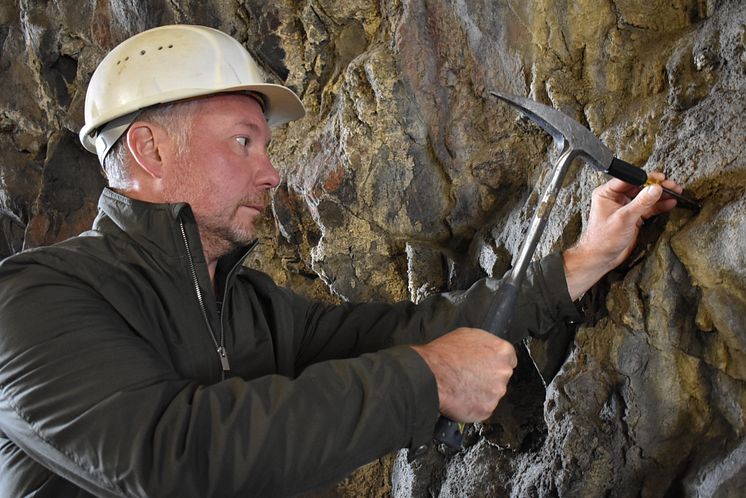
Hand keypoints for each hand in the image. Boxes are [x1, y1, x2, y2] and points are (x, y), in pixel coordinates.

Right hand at [411, 327, 516, 422]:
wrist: (428, 375)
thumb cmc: (443, 354)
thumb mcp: (467, 335)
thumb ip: (485, 344)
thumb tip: (487, 349)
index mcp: (502, 352)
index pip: (509, 359)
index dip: (495, 362)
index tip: (486, 365)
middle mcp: (503, 372)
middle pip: (501, 376)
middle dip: (488, 377)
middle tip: (470, 375)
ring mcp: (496, 393)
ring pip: (492, 393)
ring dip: (481, 391)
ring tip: (462, 385)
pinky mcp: (486, 409)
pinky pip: (483, 407)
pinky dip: (474, 404)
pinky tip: (461, 396)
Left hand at [563, 172, 681, 298]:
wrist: (601, 258)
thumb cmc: (603, 239)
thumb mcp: (624, 219)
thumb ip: (641, 203)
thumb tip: (656, 189)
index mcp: (607, 193)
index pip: (628, 179)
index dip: (645, 178)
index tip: (660, 179)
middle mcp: (616, 198)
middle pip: (640, 187)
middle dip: (656, 186)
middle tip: (672, 186)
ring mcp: (625, 207)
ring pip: (646, 197)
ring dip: (661, 195)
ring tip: (676, 192)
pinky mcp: (633, 217)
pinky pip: (648, 208)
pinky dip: (659, 205)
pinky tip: (670, 203)